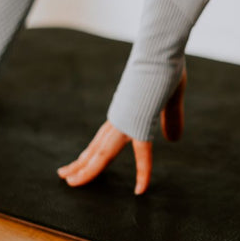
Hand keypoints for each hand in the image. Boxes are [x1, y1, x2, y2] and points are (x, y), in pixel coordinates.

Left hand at [57, 71, 185, 194]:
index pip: (104, 140)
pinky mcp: (141, 123)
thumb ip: (171, 119)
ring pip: (102, 153)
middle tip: (65, 177)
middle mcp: (119, 119)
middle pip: (95, 148)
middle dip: (80, 164)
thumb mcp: (169, 99)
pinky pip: (142, 154)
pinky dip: (143, 172)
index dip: (96, 156)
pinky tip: (141, 189)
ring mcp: (126, 122)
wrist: (161, 51)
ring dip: (87, 169)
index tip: (84, 167)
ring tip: (71, 182)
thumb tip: (174, 140)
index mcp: (122, 113)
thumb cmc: (165, 68)